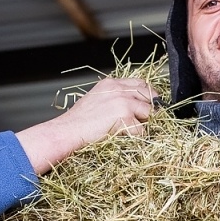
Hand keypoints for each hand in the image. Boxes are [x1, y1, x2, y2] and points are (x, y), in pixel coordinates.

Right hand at [16, 77, 155, 174]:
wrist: (68, 130)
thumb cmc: (78, 120)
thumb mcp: (96, 99)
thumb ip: (114, 97)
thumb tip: (132, 104)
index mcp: (111, 83)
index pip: (140, 83)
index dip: (147, 94)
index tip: (149, 104)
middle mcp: (119, 89)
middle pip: (149, 95)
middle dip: (151, 108)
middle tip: (146, 120)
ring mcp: (123, 102)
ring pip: (149, 112)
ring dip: (144, 123)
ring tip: (131, 130)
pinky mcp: (125, 117)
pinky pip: (142, 130)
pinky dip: (137, 137)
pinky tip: (125, 137)